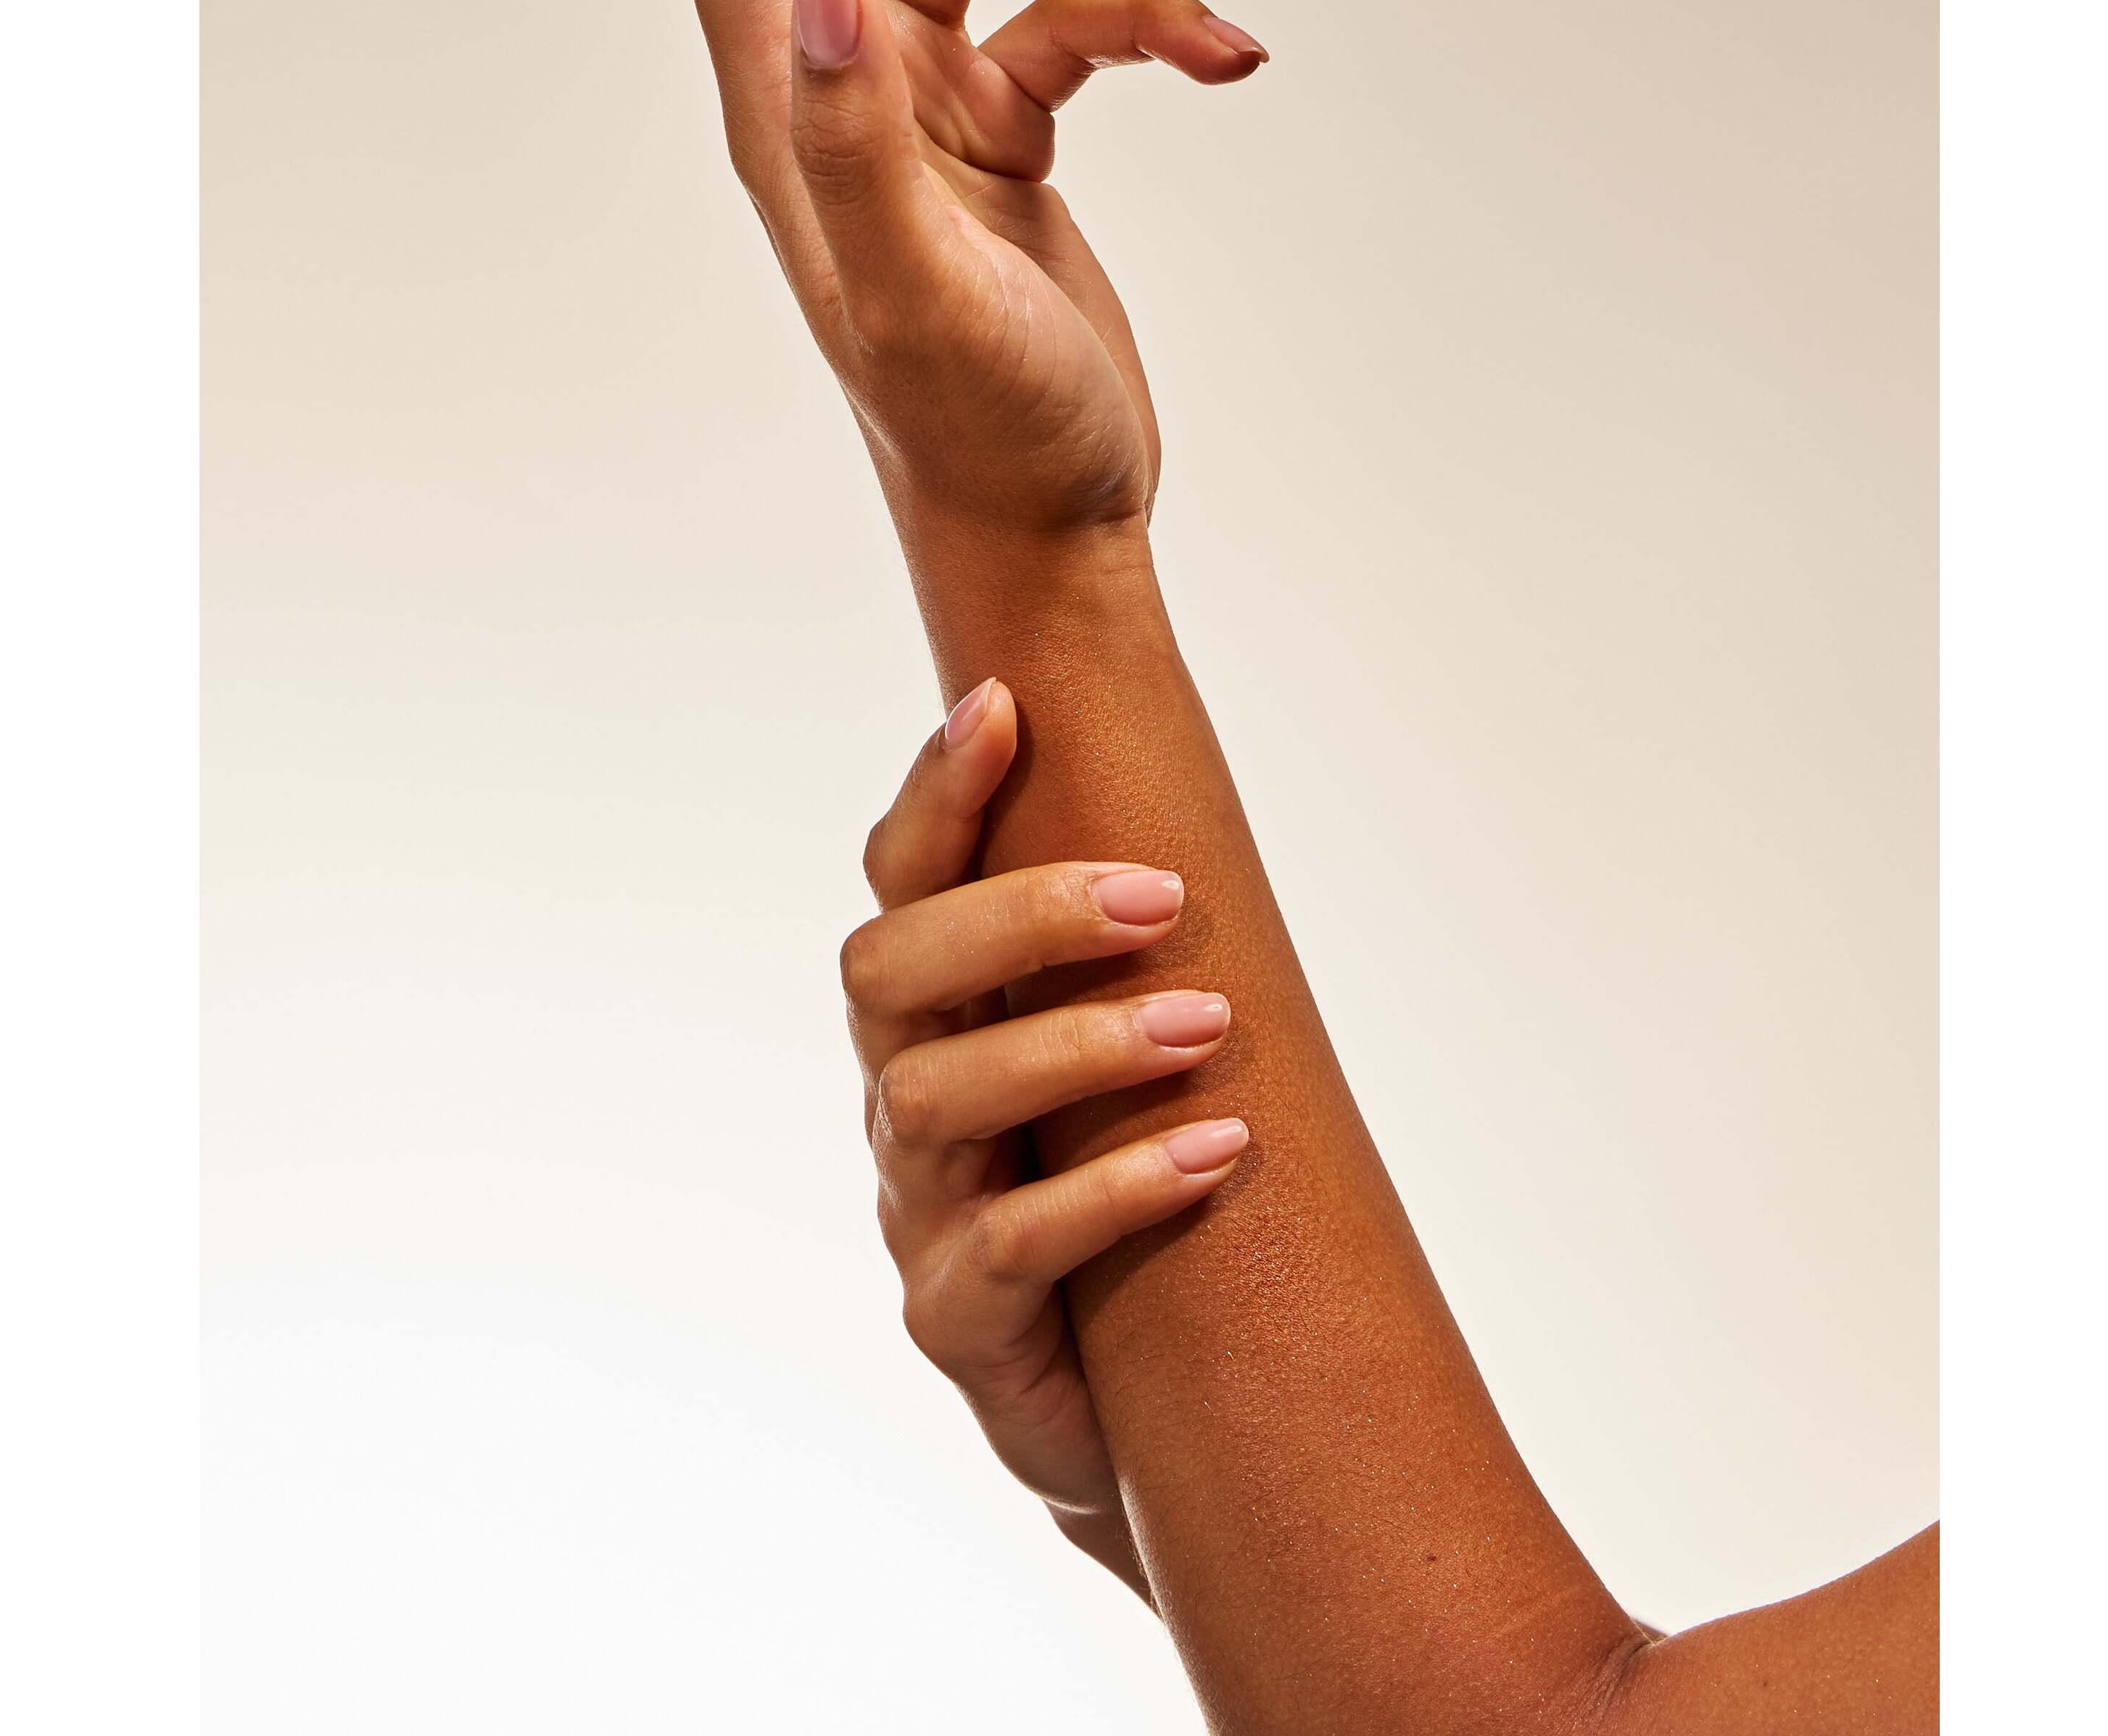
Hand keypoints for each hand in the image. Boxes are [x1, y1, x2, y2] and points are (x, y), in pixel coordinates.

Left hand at [667, 0, 1267, 536]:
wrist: (1051, 516)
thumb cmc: (974, 434)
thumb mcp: (914, 296)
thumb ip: (854, 141)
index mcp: (786, 109)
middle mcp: (842, 85)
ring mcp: (925, 102)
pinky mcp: (1005, 130)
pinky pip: (1077, 21)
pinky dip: (1152, 18)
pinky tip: (1227, 53)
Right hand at [843, 679, 1248, 1593]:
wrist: (1140, 1405)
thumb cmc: (1131, 1192)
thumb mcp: (1120, 1059)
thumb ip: (1126, 955)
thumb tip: (1199, 804)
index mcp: (938, 1013)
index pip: (904, 881)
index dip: (935, 793)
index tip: (1002, 703)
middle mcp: (905, 1092)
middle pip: (889, 969)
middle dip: (1018, 913)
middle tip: (1164, 896)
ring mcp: (918, 1207)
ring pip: (936, 1097)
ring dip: (1075, 1046)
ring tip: (1205, 1023)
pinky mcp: (957, 1318)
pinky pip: (1008, 1246)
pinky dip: (1114, 1189)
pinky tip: (1218, 1150)